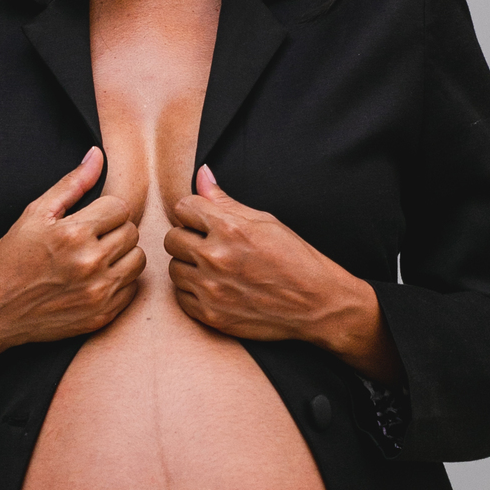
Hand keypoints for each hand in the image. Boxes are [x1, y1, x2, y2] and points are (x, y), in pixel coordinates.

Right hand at [0, 147, 144, 409]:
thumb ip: (71, 184)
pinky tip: (97, 278)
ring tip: (98, 256)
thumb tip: (97, 155)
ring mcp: (98, 292)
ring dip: (123, 255)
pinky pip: (132, 289)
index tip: (92, 218)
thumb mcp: (35, 214)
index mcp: (74, 233)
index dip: (107, 209)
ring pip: (138, 260)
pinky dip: (120, 281)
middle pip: (132, 232)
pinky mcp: (102, 315)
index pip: (120, 208)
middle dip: (116, 230)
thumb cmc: (13, 257)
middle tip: (94, 237)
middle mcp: (90, 263)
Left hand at [164, 166, 400, 379]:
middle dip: (188, 237)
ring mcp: (211, 290)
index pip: (183, 207)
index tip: (206, 221)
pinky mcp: (211, 316)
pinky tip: (215, 287)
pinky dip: (193, 292)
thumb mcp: (264, 221)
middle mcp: (215, 258)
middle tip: (208, 244)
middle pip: (172, 239)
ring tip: (213, 267)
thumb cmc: (295, 259)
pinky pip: (181, 297)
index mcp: (229, 228)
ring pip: (174, 268)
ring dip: (189, 266)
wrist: (316, 305)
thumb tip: (201, 174)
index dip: (195, 212)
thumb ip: (225, 200)